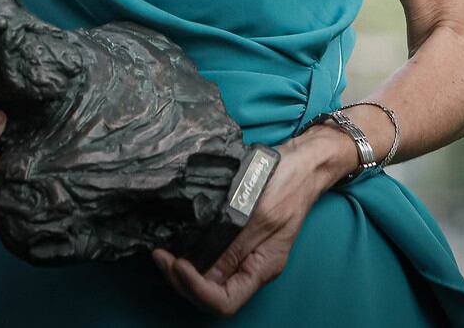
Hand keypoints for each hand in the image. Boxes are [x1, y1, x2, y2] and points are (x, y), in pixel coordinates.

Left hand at [148, 129, 351, 315]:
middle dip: (181, 282)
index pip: (225, 301)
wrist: (303, 161)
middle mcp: (252, 267)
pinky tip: (175, 241)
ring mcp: (245, 253)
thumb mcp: (261, 214)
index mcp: (263, 267)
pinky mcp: (237, 237)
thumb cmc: (288, 183)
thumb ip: (234, 247)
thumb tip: (205, 274)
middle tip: (160, 256)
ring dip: (181, 271)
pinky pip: (210, 259)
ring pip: (207, 280)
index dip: (196, 289)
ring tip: (162, 251)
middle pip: (211, 294)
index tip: (177, 262)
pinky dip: (190, 255)